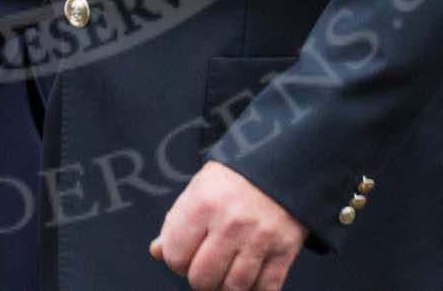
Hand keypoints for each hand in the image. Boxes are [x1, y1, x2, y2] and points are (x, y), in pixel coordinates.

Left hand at [151, 161, 305, 290]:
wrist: (282, 163)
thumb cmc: (235, 180)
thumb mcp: (198, 189)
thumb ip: (176, 222)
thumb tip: (157, 251)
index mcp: (203, 204)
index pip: (175, 256)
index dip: (176, 261)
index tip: (185, 256)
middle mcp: (231, 222)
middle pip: (202, 278)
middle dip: (201, 279)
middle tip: (207, 267)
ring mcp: (260, 238)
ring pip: (233, 288)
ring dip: (226, 287)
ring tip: (226, 273)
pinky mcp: (285, 249)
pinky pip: (266, 289)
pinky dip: (254, 290)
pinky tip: (249, 278)